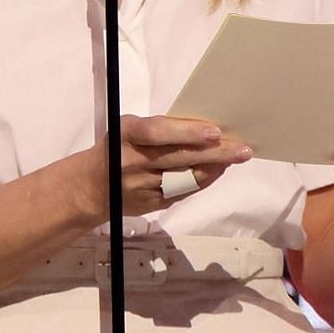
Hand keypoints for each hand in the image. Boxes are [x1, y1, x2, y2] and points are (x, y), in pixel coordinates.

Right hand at [76, 115, 252, 219]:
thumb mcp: (131, 130)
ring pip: (183, 178)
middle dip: (214, 153)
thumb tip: (205, 128)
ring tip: (236, 158)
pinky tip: (218, 171)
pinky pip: (182, 193)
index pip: (158, 132)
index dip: (187, 133)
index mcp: (126, 135)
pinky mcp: (149, 204)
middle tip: (242, 149)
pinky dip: (202, 181)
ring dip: (213, 168)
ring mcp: (140, 187)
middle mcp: (132, 162)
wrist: (90, 187)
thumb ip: (161, 129)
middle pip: (178, 157)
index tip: (214, 132)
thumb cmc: (119, 147)